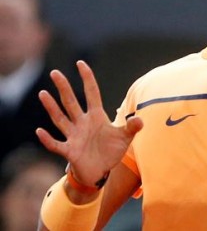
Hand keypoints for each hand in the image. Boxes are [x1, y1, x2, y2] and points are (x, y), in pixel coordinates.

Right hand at [36, 60, 142, 187]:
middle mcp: (82, 123)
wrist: (101, 171)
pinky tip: (39, 131)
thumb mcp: (125, 138)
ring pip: (60, 119)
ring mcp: (74, 136)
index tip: (81, 63)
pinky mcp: (69, 151)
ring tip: (43, 93)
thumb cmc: (111, 151)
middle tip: (55, 72)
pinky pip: (56, 144)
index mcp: (96, 116)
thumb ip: (131, 127)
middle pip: (71, 102)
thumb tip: (140, 120)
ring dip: (52, 107)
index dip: (87, 78)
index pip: (91, 93)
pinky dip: (47, 139)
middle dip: (64, 88)